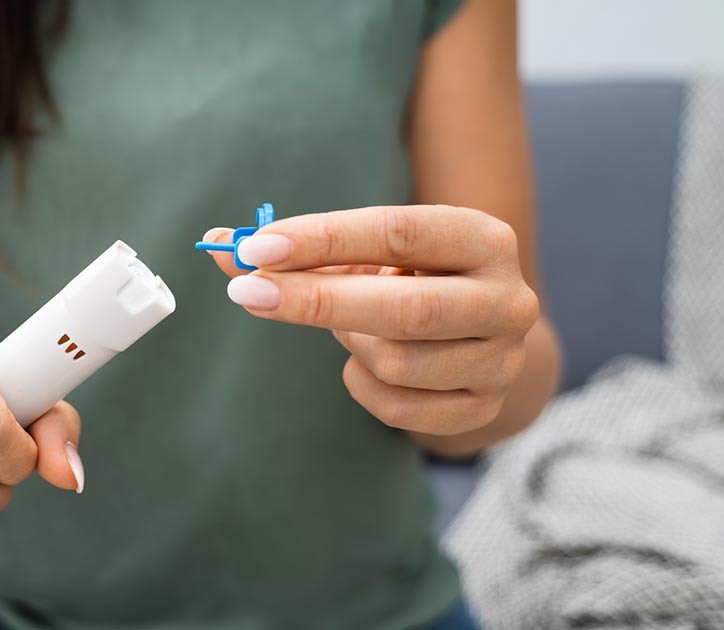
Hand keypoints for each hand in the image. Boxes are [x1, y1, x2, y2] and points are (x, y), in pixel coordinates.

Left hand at [203, 205, 538, 436]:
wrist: (478, 339)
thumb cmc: (408, 280)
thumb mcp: (365, 253)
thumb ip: (294, 249)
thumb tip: (216, 245)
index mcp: (482, 239)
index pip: (399, 232)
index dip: (323, 239)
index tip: (257, 248)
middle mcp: (507, 299)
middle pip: (406, 308)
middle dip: (317, 301)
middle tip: (248, 293)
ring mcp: (501, 360)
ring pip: (397, 362)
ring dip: (349, 342)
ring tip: (350, 326)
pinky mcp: (485, 408)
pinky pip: (397, 407)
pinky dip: (360, 384)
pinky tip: (366, 363)